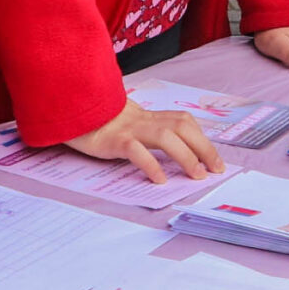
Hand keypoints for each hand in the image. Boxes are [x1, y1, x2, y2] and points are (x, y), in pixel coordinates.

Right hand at [67, 104, 223, 185]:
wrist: (72, 110)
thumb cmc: (100, 122)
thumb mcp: (129, 123)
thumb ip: (148, 131)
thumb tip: (174, 151)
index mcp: (149, 116)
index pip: (184, 121)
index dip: (203, 138)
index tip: (216, 159)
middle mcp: (144, 120)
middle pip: (183, 126)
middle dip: (204, 147)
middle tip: (217, 169)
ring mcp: (130, 129)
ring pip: (166, 137)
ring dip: (186, 156)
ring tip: (197, 175)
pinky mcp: (114, 140)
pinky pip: (137, 151)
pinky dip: (152, 165)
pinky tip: (160, 179)